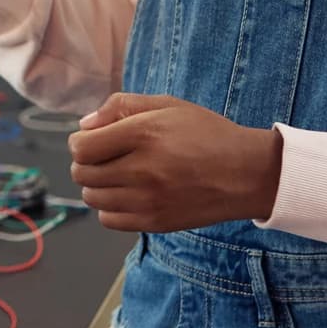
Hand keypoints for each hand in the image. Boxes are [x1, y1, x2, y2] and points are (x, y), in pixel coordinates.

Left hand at [67, 93, 284, 233]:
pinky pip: (109, 220)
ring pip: (93, 198)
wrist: (246, 174)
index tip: (92, 139)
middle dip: (86, 162)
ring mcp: (149, 201)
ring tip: (116, 175)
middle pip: (83, 174)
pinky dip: (110, 208)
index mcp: (144, 134)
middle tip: (104, 156)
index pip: (83, 148)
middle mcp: (143, 170)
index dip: (80, 142)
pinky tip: (126, 195)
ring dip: (97, 185)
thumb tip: (84, 126)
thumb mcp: (167, 104)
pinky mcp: (155, 223)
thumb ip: (121, 106)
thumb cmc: (207, 134)